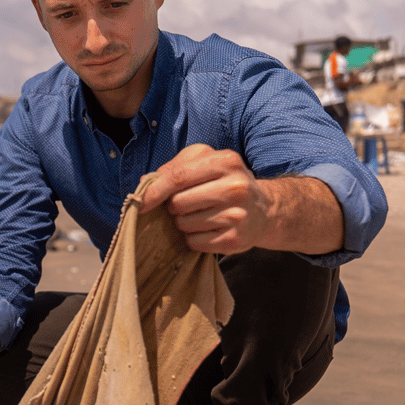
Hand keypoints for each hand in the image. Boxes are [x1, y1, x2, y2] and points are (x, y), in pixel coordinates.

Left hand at [136, 144, 272, 254]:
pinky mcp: (236, 240)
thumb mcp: (206, 163)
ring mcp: (237, 215)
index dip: (155, 190)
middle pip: (179, 202)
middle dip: (174, 206)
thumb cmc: (225, 183)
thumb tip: (145, 183)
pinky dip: (194, 238)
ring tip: (202, 216)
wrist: (264, 210)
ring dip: (184, 222)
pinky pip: (195, 242)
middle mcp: (235, 187)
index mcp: (226, 161)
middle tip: (188, 204)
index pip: (179, 176)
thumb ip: (175, 168)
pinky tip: (209, 229)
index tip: (140, 202)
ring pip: (184, 224)